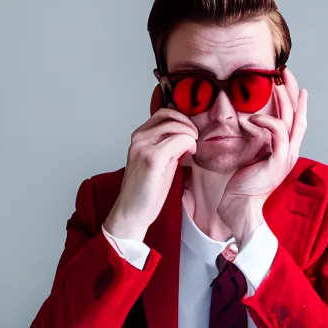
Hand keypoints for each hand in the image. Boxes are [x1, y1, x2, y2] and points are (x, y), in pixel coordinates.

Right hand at [104, 102, 197, 240]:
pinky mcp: (152, 159)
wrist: (131, 213)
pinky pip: (179, 140)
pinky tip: (190, 154)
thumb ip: (167, 144)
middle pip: (170, 115)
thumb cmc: (144, 192)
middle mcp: (138, 138)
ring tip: (192, 148)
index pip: (163, 113)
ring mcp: (144, 147)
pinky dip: (189, 144)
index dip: (182, 120)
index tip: (190, 133)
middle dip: (189, 124)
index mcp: (138, 137)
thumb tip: (186, 134)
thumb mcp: (157, 162)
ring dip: (190, 134)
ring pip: (176, 126)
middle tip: (195, 139)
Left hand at [218, 68, 307, 244]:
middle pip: (297, 116)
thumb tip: (247, 123)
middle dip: (292, 92)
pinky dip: (266, 122)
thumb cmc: (240, 184)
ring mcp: (286, 157)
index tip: (288, 83)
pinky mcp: (277, 162)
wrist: (240, 207)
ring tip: (273, 86)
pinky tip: (252, 118)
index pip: (293, 120)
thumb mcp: (249, 157)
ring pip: (289, 121)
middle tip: (285, 73)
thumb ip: (254, 142)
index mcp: (284, 151)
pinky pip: (276, 134)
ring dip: (282, 101)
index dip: (294, 101)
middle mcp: (289, 152)